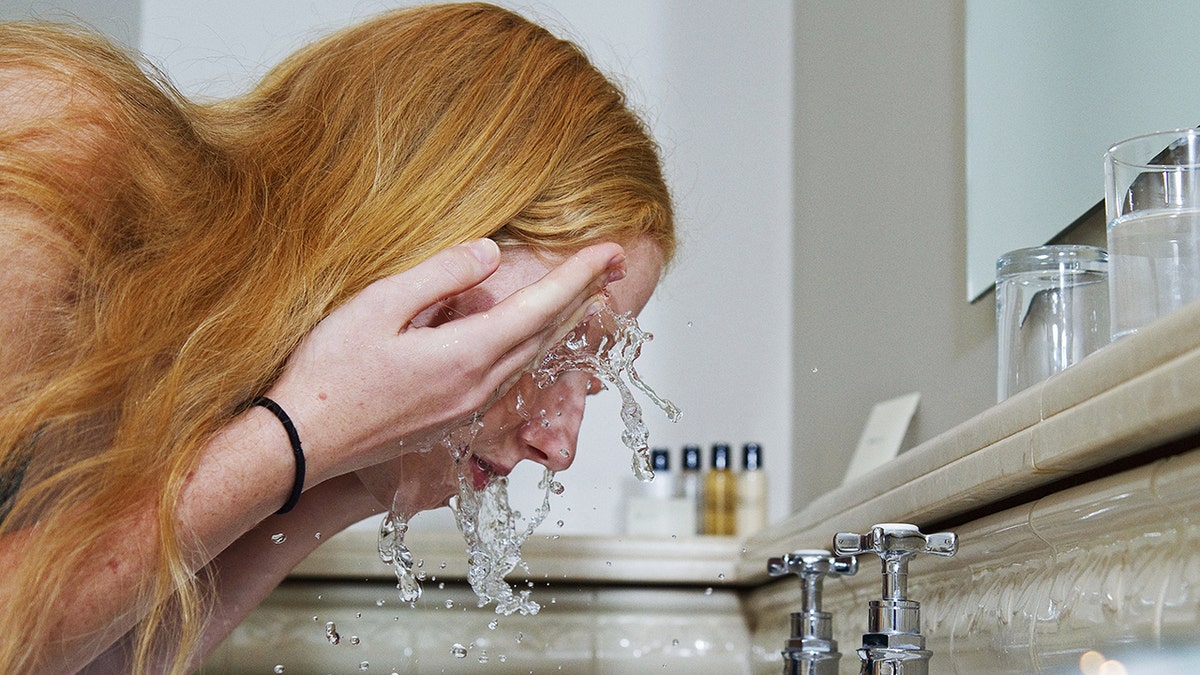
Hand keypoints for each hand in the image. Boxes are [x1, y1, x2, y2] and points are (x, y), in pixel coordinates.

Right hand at [264, 238, 625, 485]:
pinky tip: (533, 336)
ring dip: (565, 323)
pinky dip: (535, 346)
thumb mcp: (379, 306)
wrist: (302, 443)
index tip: (611, 251)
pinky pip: (511, 375)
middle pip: (548, 334)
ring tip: (587, 295)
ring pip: (533, 357)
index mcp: (467, 355)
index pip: (541, 307)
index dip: (579, 275)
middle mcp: (480, 387)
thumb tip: (490, 255)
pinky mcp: (454, 418)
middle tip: (616, 266)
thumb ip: (440, 276)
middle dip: (586, 296)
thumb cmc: (328, 374)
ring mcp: (469, 408)